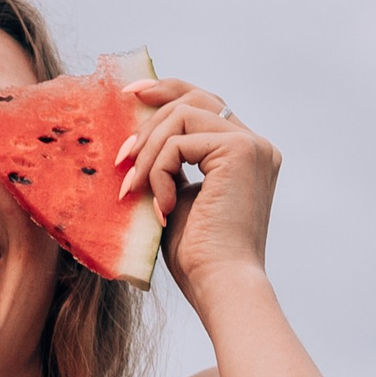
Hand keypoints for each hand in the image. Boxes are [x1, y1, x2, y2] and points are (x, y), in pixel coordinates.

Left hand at [115, 78, 281, 311]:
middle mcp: (255, 144)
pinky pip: (178, 142)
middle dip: (149, 119)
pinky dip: (158, 172)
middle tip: (120, 157)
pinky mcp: (240, 151)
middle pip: (195, 98)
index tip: (131, 95)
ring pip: (181, 116)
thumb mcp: (176, 200)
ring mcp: (251, 145)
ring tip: (136, 191)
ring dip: (148, 153)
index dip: (167, 92)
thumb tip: (134, 142)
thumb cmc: (197, 258)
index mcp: (244, 155)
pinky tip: (162, 207)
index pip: (205, 106)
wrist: (220, 285)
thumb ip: (169, 167)